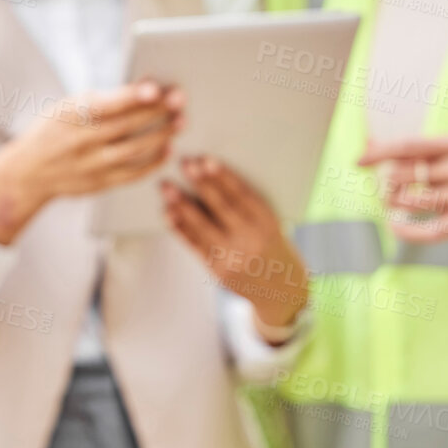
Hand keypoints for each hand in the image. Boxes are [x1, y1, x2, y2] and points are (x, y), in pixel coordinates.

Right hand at [0, 80, 184, 244]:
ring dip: (160, 135)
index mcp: (70, 115)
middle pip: (126, 125)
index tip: (156, 89)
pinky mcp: (98, 184)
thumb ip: (101, 101)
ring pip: (133, 150)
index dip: (132, 96)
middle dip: (157, 111)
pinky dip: (152, 161)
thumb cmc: (53, 130)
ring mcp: (90, 165)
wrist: (28, 172)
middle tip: (180, 100)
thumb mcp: (66, 107)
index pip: (106, 104)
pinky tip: (167, 149)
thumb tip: (143, 87)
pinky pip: (132, 173)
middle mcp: (80, 141)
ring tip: (180, 122)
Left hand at [162, 156, 308, 335]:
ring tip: (166, 187)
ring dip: (182, 205)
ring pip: (203, 227)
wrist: (280, 289)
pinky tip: (167, 213)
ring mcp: (233, 257)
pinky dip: (179, 229)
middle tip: (184, 163)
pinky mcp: (218, 270)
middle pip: (222, 207)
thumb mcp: (268, 222)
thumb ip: (244, 205)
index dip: (223, 176)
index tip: (205, 159)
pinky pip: (195, 245)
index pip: (242, 195)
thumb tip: (206, 178)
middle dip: (202, 184)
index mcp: (266, 222)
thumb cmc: (269, 243)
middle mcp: (251, 239)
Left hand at [359, 135, 447, 245]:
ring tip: (393, 205)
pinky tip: (396, 227)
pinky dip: (405, 231)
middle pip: (404, 176)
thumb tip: (368, 142)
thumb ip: (411, 150)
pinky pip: (427, 230)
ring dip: (393, 205)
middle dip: (386, 186)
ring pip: (411, 202)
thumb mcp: (447, 153)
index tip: (357, 162)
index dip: (379, 154)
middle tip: (385, 192)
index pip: (408, 147)